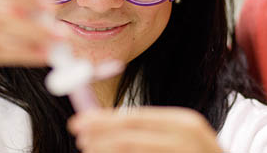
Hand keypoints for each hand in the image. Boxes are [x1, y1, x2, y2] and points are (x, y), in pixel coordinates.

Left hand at [68, 107, 222, 152]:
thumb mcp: (180, 137)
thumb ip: (149, 130)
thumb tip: (105, 126)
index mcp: (184, 122)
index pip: (136, 118)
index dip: (104, 120)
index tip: (79, 122)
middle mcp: (187, 137)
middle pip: (132, 137)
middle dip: (100, 137)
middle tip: (78, 137)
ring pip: (135, 152)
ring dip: (107, 151)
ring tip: (88, 149)